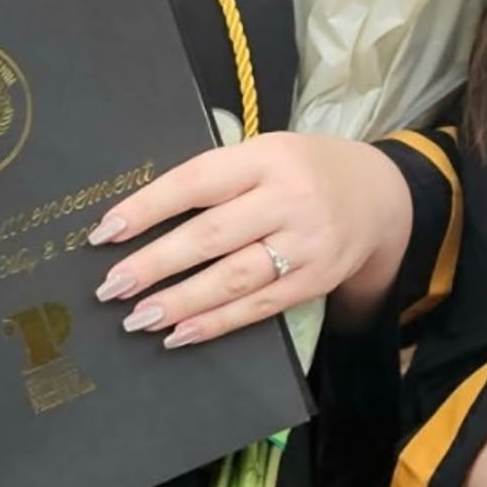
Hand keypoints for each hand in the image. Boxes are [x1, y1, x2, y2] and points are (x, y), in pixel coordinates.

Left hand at [87, 131, 411, 346]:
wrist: (380, 194)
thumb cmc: (301, 170)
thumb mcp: (263, 153)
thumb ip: (216, 178)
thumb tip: (142, 216)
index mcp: (265, 158)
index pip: (196, 182)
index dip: (147, 208)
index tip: (106, 232)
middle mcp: (288, 199)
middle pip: (211, 236)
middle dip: (154, 264)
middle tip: (111, 286)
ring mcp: (306, 244)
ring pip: (233, 278)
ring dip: (179, 301)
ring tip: (136, 317)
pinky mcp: (316, 280)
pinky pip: (259, 307)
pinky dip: (216, 323)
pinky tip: (179, 333)